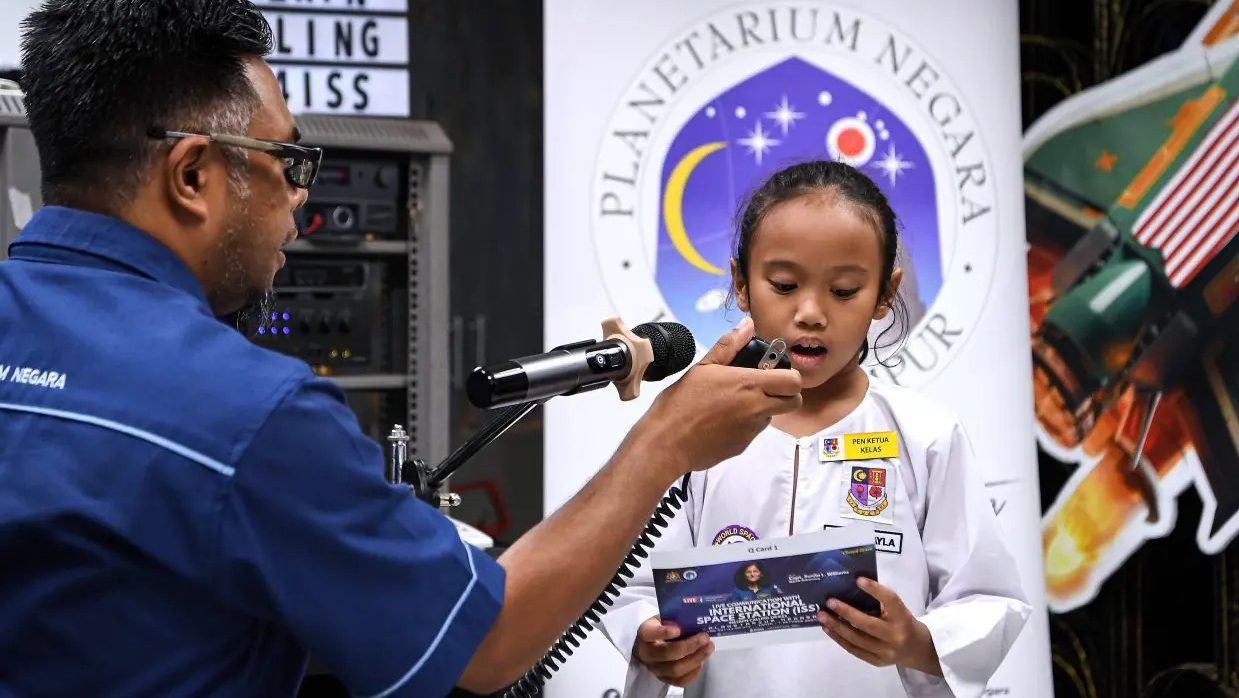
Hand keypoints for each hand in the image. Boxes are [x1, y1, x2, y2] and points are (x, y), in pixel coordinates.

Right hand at [630, 317, 801, 476]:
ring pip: (773, 416)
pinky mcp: (743, 446)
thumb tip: (747, 326)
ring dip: (763, 408)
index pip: (793, 381)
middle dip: (785, 393)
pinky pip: (754, 432)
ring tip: (733, 402)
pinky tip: (722, 419)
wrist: (666, 444)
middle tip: (764, 386)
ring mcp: (751, 430)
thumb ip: (729, 345)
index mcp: (748, 385)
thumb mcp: (702, 367)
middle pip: (793, 402)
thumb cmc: (680, 405)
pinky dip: (745, 424)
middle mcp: (756, 408)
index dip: (789, 375)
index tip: (775, 371)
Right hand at [634, 616, 712, 686]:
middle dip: (689, 646)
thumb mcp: (665, 618)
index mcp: (644, 634)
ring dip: (695, 659)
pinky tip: (702, 661)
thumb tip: (696, 619)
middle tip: (704, 637)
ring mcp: (655, 669)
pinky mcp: (664, 679)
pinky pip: (680, 681)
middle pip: (666, 653)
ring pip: (675, 669)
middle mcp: (647, 654)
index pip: (650, 634)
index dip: (663, 632)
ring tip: (709, 647)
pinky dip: (694, 672)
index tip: (678, 629)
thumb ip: (676, 619)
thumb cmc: (662, 628)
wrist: (653, 645)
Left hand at [818, 578, 941, 675]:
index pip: (891, 601)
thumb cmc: (902, 622)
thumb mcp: (898, 609)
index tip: (858, 579)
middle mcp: (895, 636)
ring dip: (837, 627)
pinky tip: (828, 629)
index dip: (875, 590)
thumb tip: (850, 586)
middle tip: (829, 602)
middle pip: (868, 624)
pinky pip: (855, 650)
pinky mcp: (877, 662)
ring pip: (857, 640)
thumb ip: (880, 600)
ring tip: (822, 615)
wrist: (917, 650)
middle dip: (846, 613)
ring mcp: (886, 652)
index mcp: (903, 617)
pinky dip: (839, 639)